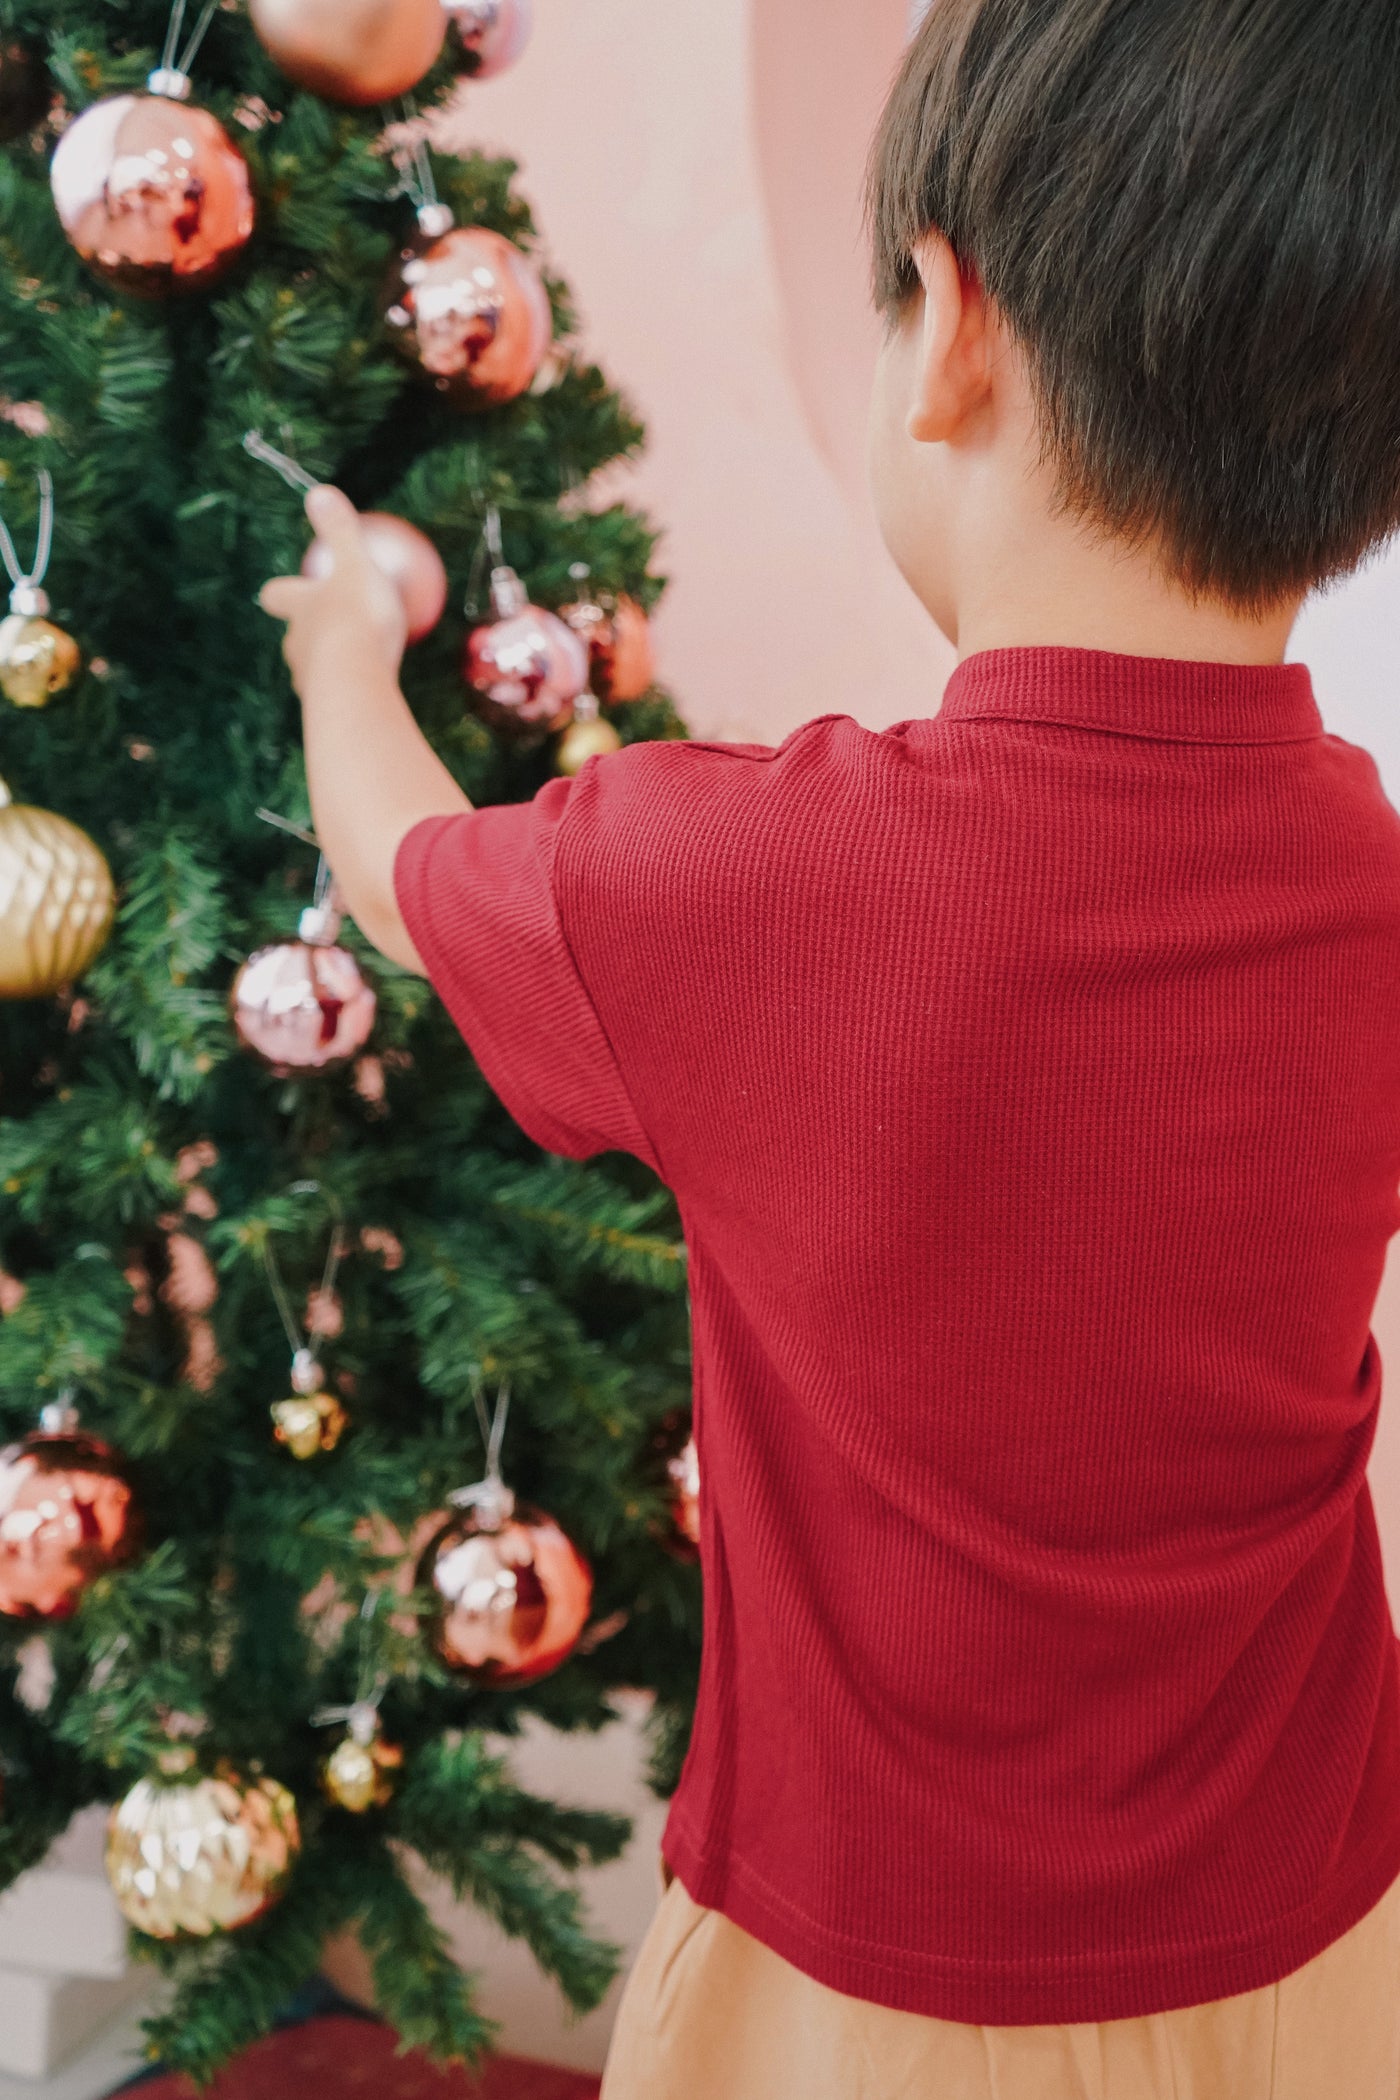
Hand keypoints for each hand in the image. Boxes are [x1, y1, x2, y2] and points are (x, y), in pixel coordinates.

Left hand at [258, 485, 408, 696]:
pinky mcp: (329, 709)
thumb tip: (319, 492)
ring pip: (312, 670)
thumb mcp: (354, 565)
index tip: (285, 590)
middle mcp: (297, 644)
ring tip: (354, 664)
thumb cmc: (356, 618)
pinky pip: (339, 696)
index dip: (282, 592)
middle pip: (293, 637)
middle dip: (306, 633)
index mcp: (300, 607)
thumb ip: (339, 532)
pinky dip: (348, 690)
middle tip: (329, 629)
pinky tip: (368, 690)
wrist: (356, 683)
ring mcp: (310, 680)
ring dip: (328, 665)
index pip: (278, 595)